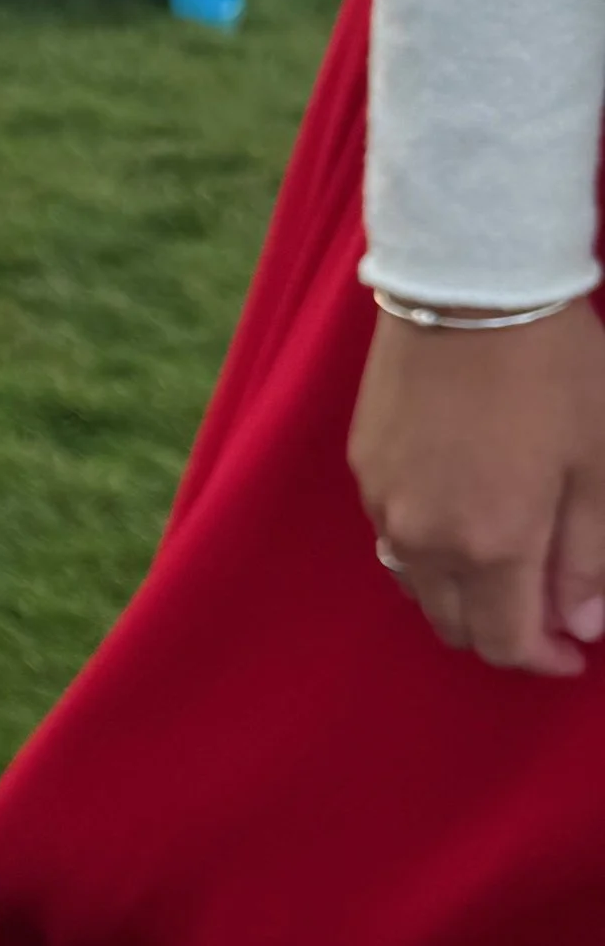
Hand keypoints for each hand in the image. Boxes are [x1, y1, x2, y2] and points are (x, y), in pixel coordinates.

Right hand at [349, 298, 604, 673]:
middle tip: (543, 609)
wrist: (469, 286)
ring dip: (460, 593)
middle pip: (453, 625)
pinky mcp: (364, 467)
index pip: (504, 644)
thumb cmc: (553, 369)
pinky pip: (392, 536)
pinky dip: (428, 548)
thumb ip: (590, 556)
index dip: (542, 659)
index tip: (572, 652)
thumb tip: (582, 623)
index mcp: (491, 546)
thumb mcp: (599, 464)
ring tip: (500, 562)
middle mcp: (425, 540)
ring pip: (416, 585)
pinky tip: (459, 513)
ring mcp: (385, 504)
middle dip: (500, 632)